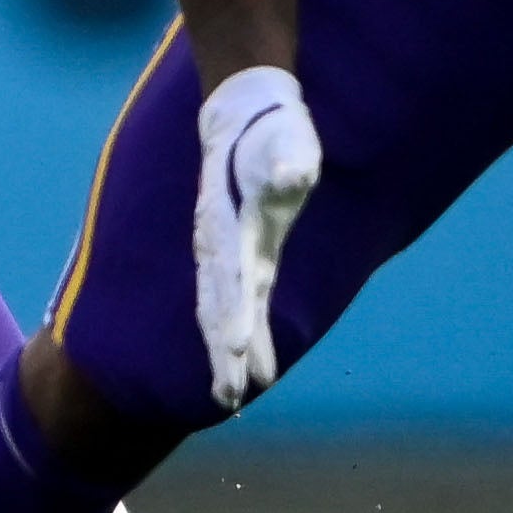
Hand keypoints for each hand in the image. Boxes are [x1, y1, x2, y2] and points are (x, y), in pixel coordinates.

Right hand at [191, 67, 322, 410]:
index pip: (233, 281)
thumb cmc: (272, 131)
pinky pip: (229, 302)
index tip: (237, 352)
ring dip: (226, 354)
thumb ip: (288, 165)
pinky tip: (242, 360)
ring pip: (219, 312)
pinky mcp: (232, 253)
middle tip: (231, 398)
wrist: (242, 114)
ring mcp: (224, 251)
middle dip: (224, 355)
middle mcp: (222, 246)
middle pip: (219, 309)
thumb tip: (294, 175)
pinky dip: (233, 333)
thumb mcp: (288, 144)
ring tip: (233, 397)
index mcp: (234, 227)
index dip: (234, 318)